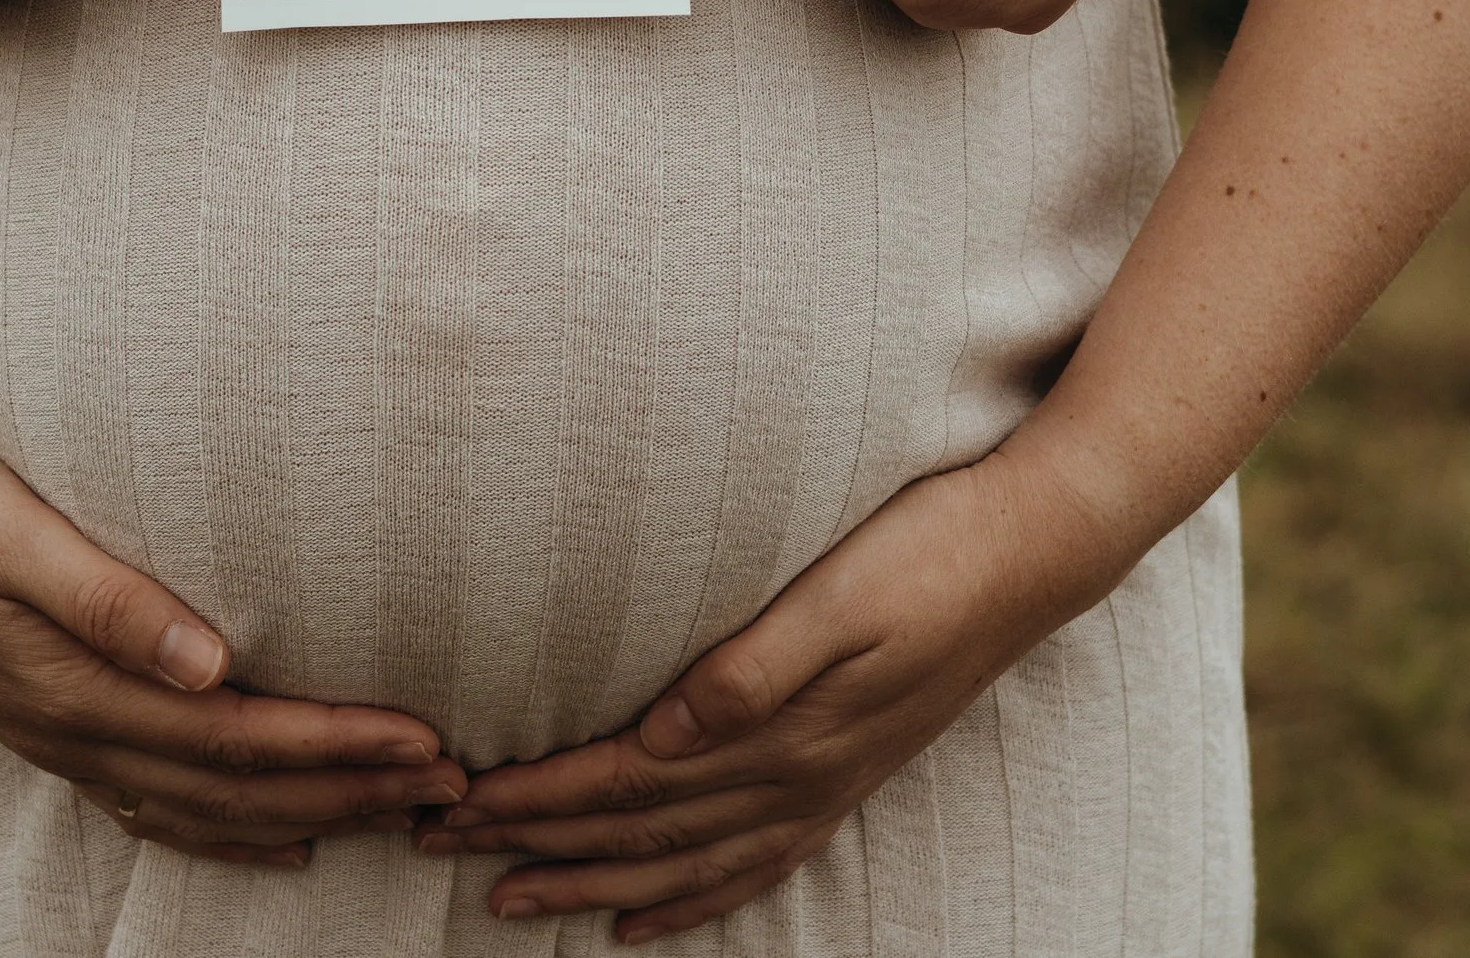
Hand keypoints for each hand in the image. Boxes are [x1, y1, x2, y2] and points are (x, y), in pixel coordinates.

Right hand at [0, 422, 464, 867]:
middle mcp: (77, 733)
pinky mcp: (54, 726)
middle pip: (240, 788)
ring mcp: (63, 742)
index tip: (428, 742)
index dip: (339, 747)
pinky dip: (231, 834)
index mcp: (78, 689)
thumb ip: (110, 599)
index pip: (239, 738)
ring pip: (209, 808)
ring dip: (311, 815)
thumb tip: (211, 662)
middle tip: (454, 786)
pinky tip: (283, 840)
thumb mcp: (16, 535)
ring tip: (400, 811)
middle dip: (353, 790)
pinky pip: (158, 808)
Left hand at [415, 458, 1117, 940]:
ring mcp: (822, 785)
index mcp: (781, 728)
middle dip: (533, 842)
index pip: (628, 778)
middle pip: (639, 829)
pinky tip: (643, 920)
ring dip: (591, 883)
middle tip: (434, 847)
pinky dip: (688, 902)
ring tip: (508, 901)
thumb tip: (664, 730)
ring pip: (684, 863)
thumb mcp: (843, 594)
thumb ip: (754, 665)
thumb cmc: (928, 549)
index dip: (538, 794)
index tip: (456, 800)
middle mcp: (794, 774)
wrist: (1034, 549)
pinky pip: (752, 865)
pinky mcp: (841, 776)